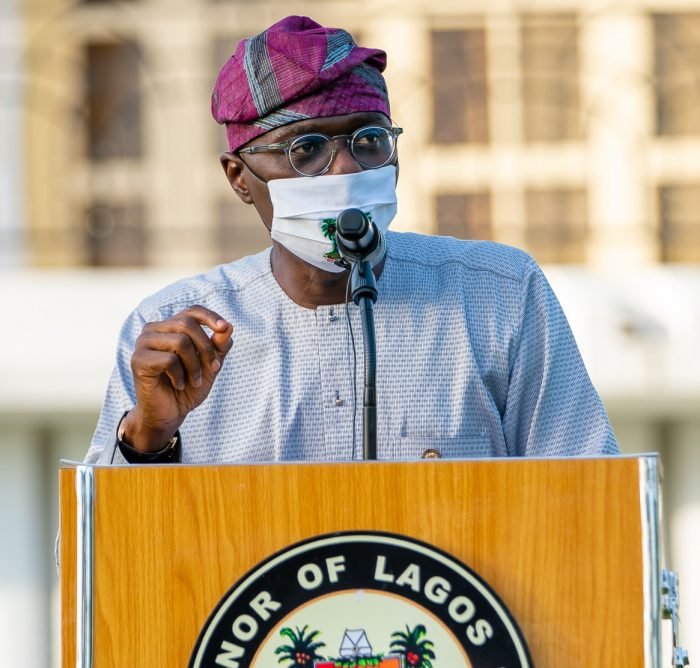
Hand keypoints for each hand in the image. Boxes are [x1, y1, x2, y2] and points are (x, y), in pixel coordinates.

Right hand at [121, 306, 232, 451]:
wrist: (169, 413)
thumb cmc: (189, 386)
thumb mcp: (211, 366)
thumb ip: (220, 346)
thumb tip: (228, 327)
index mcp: (171, 327)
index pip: (192, 310)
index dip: (210, 316)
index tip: (224, 328)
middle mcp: (154, 329)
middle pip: (187, 324)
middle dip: (206, 348)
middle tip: (213, 368)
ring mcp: (143, 343)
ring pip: (180, 341)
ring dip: (194, 365)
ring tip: (194, 380)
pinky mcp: (138, 360)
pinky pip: (169, 360)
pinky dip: (180, 375)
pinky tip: (178, 385)